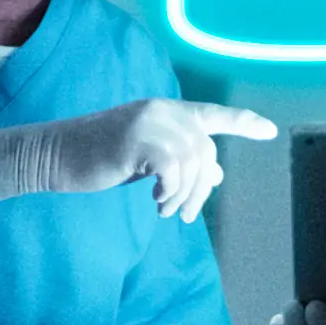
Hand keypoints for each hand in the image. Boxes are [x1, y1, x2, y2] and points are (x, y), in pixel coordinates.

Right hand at [0, 98, 276, 220]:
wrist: (56, 154)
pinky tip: (156, 202)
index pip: (213, 114)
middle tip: (183, 214)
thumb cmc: (100, 157)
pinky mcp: (136, 139)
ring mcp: (150, 122)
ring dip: (184, 196)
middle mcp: (163, 110)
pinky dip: (170, 192)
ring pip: (192, 164)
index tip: (269, 130)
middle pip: (205, 152)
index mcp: (167, 111)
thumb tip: (217, 173)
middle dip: (201, 189)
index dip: (243, 122)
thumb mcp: (147, 160)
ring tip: (165, 209)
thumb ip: (181, 161)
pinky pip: (172, 171)